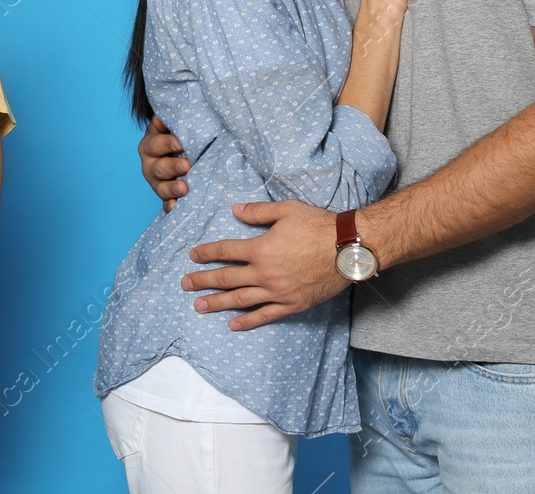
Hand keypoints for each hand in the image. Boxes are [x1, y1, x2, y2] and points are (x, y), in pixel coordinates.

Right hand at [138, 115, 189, 212]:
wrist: (182, 152)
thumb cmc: (181, 136)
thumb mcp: (176, 126)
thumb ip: (177, 118)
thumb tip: (183, 107)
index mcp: (151, 145)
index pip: (155, 144)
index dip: (166, 143)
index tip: (180, 142)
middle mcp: (151, 164)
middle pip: (158, 168)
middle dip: (172, 167)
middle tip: (187, 165)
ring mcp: (158, 182)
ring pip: (161, 187)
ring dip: (172, 188)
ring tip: (184, 188)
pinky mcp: (166, 196)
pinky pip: (166, 204)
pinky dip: (170, 206)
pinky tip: (176, 207)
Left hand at [182, 200, 344, 329]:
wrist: (348, 249)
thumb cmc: (318, 226)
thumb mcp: (286, 210)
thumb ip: (258, 212)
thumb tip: (235, 210)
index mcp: (261, 248)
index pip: (226, 251)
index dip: (208, 253)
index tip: (194, 255)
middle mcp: (265, 273)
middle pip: (227, 278)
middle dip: (204, 281)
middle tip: (185, 284)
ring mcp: (278, 292)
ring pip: (241, 300)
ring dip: (218, 303)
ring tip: (199, 306)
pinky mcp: (292, 304)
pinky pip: (265, 315)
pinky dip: (248, 321)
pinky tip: (233, 324)